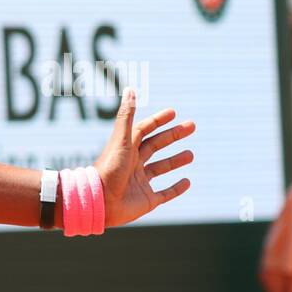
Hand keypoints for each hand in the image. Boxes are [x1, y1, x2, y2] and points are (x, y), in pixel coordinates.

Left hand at [93, 87, 194, 227]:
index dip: (157, 121)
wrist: (100, 201)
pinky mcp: (146, 201)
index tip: (173, 112)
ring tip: (191, 154)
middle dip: (173, 136)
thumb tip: (131, 89)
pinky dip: (176, 189)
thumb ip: (127, 115)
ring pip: (161, 168)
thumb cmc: (109, 169)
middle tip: (192, 126)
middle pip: (155, 146)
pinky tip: (187, 181)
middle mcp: (133, 164)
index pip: (143, 130)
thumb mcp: (121, 140)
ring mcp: (140, 182)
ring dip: (175, 161)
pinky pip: (164, 194)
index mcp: (126, 149)